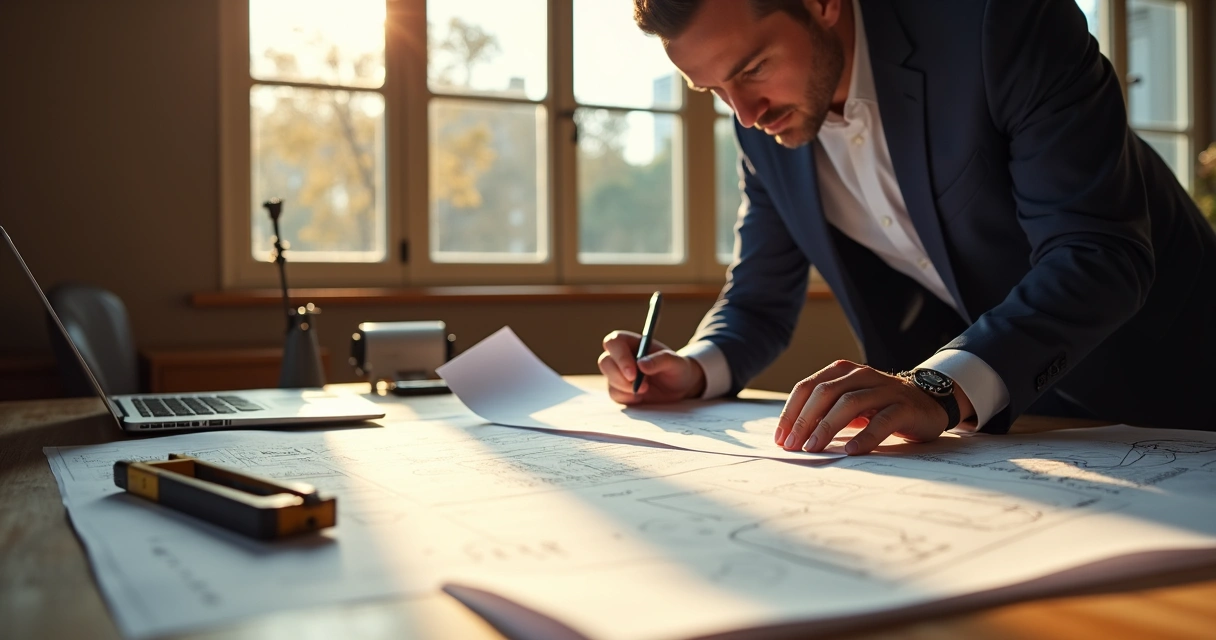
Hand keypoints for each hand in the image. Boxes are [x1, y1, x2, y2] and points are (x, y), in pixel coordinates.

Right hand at [598, 330, 705, 404]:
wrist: (681, 387)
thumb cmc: (678, 369)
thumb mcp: (676, 362)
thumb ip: (661, 360)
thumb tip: (641, 364)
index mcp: (632, 343)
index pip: (615, 342)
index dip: (620, 356)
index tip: (633, 373)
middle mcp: (622, 357)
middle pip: (605, 361)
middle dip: (619, 376)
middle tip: (639, 387)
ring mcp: (619, 374)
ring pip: (609, 379)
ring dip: (625, 388)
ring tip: (646, 390)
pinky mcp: (620, 390)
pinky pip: (615, 395)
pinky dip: (627, 398)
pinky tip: (641, 397)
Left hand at [773, 360, 972, 454]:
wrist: (928, 401)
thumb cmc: (880, 406)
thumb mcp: (849, 404)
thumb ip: (825, 412)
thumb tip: (792, 437)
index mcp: (842, 372)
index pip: (807, 387)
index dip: (791, 412)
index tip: (780, 437)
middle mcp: (861, 375)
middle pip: (825, 393)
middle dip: (804, 420)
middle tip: (792, 445)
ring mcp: (884, 389)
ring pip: (849, 403)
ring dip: (826, 427)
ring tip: (813, 448)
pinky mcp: (904, 407)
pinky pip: (881, 421)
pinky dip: (864, 436)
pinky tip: (850, 450)